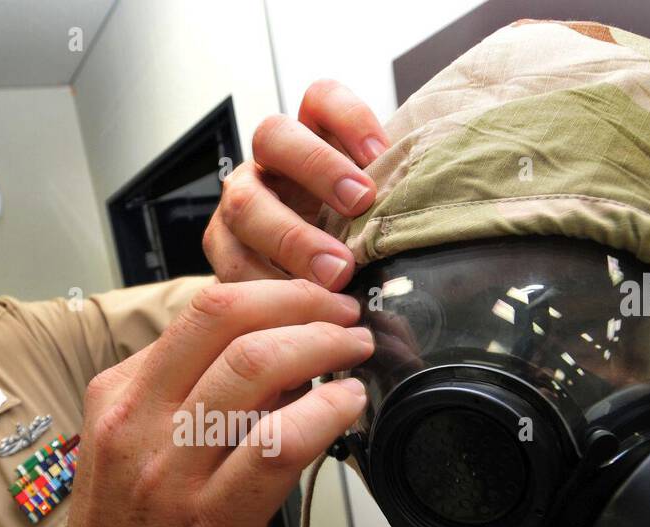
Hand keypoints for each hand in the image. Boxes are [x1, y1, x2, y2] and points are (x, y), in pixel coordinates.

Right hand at [37, 280, 372, 526]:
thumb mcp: (130, 447)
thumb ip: (185, 397)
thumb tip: (273, 355)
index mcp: (120, 396)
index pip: (204, 309)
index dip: (275, 292)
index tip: (313, 300)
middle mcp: (140, 423)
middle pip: (228, 320)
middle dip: (304, 305)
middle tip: (344, 318)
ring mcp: (173, 473)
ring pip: (255, 370)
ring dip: (323, 348)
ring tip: (354, 354)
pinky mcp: (212, 522)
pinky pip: (277, 445)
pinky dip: (325, 412)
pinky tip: (347, 406)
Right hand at [204, 80, 387, 289]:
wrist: (298, 283)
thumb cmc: (345, 242)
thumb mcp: (368, 214)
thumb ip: (385, 200)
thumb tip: (426, 212)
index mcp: (309, 138)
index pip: (321, 99)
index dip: (351, 118)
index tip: (380, 155)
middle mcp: (267, 163)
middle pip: (274, 137)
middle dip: (319, 168)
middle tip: (360, 205)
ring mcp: (238, 204)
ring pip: (246, 205)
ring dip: (293, 240)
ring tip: (336, 275)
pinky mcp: (222, 250)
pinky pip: (232, 266)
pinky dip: (269, 288)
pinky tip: (304, 305)